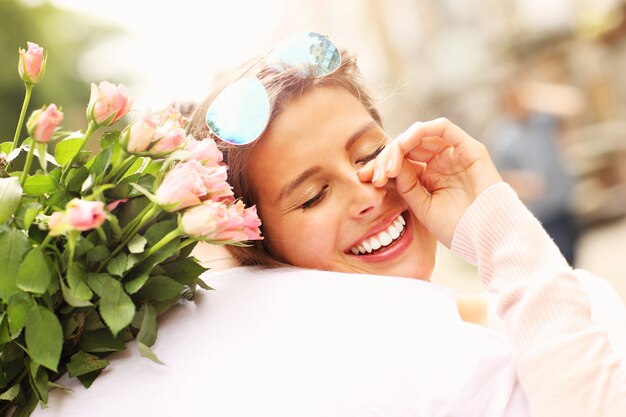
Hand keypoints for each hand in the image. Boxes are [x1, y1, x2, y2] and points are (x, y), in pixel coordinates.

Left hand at [358, 118, 501, 246]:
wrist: (487, 236)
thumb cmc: (458, 227)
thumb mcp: (422, 206)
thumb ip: (405, 184)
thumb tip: (385, 166)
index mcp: (429, 178)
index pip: (400, 163)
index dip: (380, 167)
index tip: (364, 179)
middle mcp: (440, 163)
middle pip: (406, 147)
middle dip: (385, 157)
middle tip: (373, 175)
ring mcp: (454, 154)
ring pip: (420, 135)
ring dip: (399, 146)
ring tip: (388, 166)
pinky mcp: (468, 148)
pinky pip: (442, 128)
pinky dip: (421, 131)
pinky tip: (404, 144)